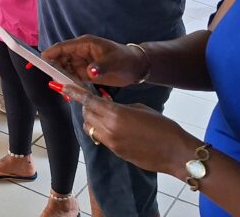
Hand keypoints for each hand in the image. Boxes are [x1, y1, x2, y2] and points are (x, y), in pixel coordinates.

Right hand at [42, 36, 148, 86]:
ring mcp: (83, 63)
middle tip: (53, 80)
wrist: (135, 67)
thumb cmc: (125, 60)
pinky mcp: (86, 72)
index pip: (63, 47)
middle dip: (54, 67)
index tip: (40, 60)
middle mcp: (81, 52)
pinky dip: (68, 82)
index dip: (51, 53)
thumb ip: (100, 66)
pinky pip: (72, 76)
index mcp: (85, 44)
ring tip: (60, 88)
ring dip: (61, 76)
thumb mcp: (113, 62)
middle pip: (61, 58)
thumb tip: (89, 71)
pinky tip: (68, 91)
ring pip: (65, 68)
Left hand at [64, 85, 198, 176]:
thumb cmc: (163, 127)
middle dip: (85, 106)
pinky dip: (101, 130)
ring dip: (92, 119)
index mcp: (116, 115)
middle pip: (87, 114)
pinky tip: (113, 126)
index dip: (75, 93)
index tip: (63, 87)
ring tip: (103, 113)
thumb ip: (120, 107)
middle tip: (91, 99)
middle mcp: (109, 130)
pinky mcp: (116, 153)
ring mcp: (112, 144)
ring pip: (90, 128)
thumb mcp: (140, 108)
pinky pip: (101, 138)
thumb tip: (109, 106)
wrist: (176, 153)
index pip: (89, 102)